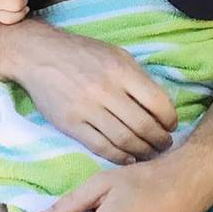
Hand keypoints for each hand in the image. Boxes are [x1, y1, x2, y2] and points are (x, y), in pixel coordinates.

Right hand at [9, 22, 176, 163]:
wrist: (40, 55)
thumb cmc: (84, 54)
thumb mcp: (117, 54)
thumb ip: (137, 78)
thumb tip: (159, 106)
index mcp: (122, 70)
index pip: (157, 101)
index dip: (170, 118)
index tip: (172, 125)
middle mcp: (106, 90)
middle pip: (143, 125)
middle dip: (160, 139)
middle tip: (165, 145)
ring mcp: (87, 109)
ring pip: (124, 140)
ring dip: (142, 151)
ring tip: (150, 153)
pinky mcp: (71, 125)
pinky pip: (101, 147)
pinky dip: (119, 157)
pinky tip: (128, 158)